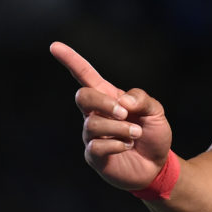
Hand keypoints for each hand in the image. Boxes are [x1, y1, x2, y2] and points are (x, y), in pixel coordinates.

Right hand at [51, 42, 172, 190]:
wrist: (157, 165)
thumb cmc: (153, 134)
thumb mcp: (156, 111)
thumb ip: (141, 99)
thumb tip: (122, 100)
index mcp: (109, 97)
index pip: (85, 75)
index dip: (71, 60)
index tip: (54, 46)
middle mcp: (95, 114)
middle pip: (83, 96)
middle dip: (104, 102)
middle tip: (126, 113)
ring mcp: (92, 135)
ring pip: (94, 124)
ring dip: (120, 128)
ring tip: (136, 135)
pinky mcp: (93, 155)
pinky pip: (96, 146)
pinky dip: (117, 144)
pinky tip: (127, 146)